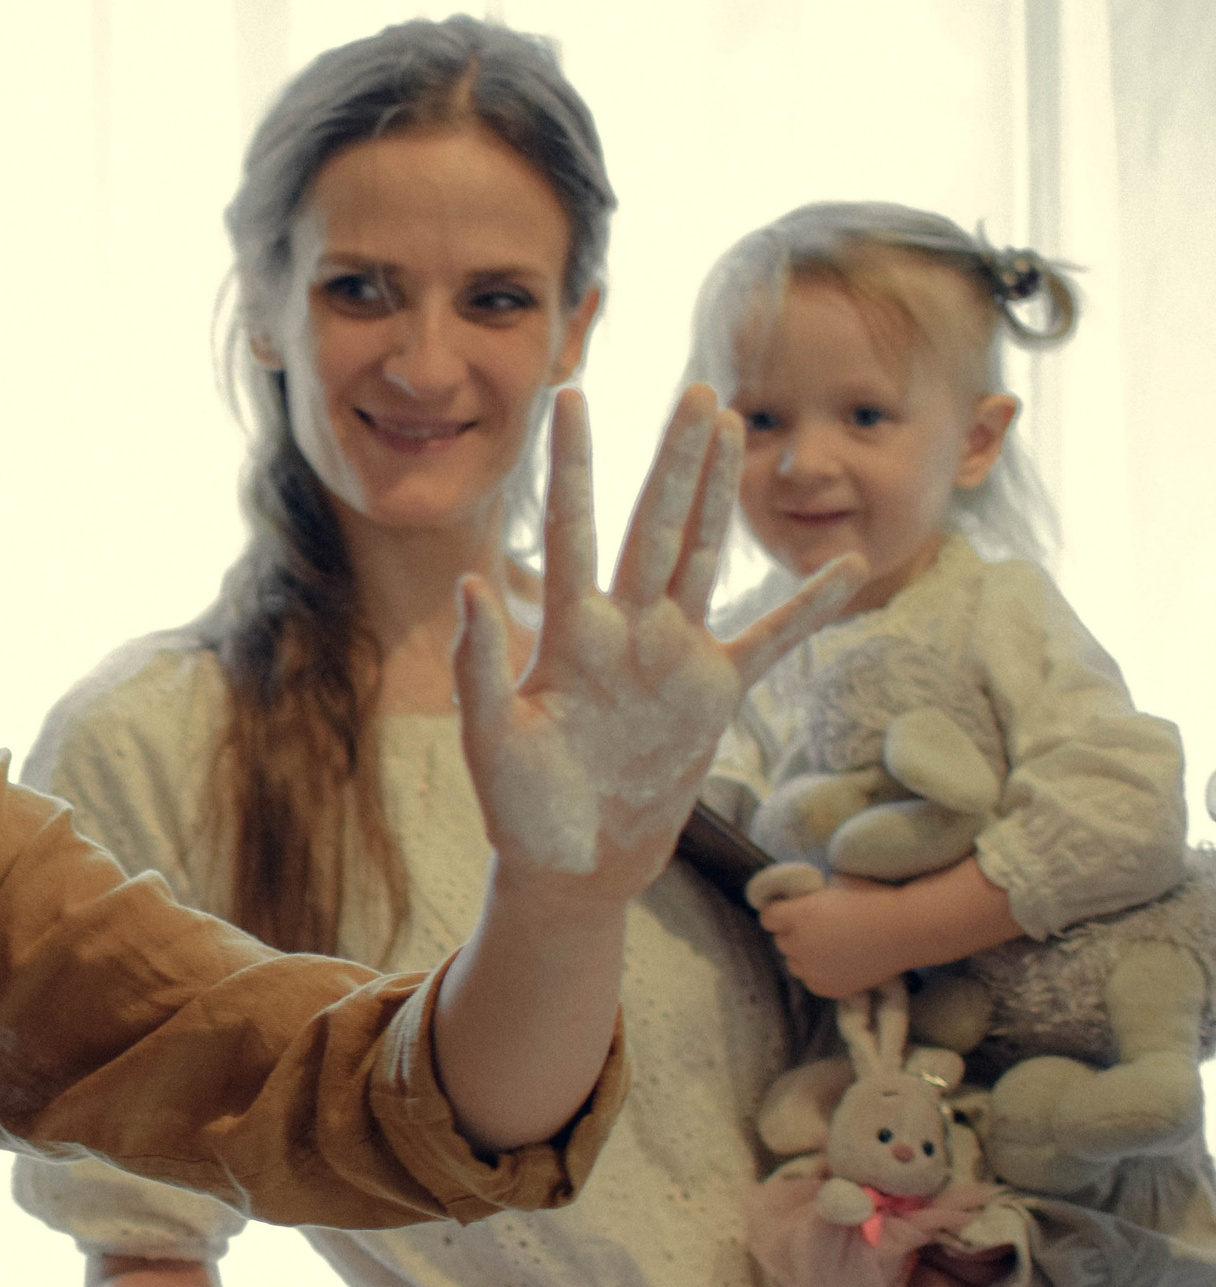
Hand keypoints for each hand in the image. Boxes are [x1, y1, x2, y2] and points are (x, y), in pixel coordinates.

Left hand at [456, 387, 866, 901]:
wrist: (574, 868)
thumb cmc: (522, 809)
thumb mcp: (493, 741)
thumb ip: (481, 666)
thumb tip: (470, 583)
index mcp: (569, 634)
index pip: (572, 531)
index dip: (573, 466)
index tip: (571, 396)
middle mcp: (625, 630)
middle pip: (655, 526)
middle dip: (674, 459)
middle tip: (698, 388)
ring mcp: (673, 656)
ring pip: (703, 556)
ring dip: (720, 494)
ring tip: (731, 427)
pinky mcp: (713, 695)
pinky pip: (770, 641)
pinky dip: (808, 607)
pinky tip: (847, 563)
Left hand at [759, 875, 908, 997]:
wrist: (906, 931)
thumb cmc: (874, 899)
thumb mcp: (835, 885)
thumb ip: (809, 897)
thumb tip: (796, 899)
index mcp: (797, 916)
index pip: (767, 917)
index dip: (781, 911)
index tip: (795, 909)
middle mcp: (798, 944)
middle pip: (781, 940)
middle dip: (794, 933)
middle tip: (821, 927)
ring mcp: (811, 969)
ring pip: (794, 962)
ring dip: (805, 954)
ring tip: (833, 945)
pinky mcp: (826, 988)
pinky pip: (810, 979)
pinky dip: (820, 972)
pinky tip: (841, 961)